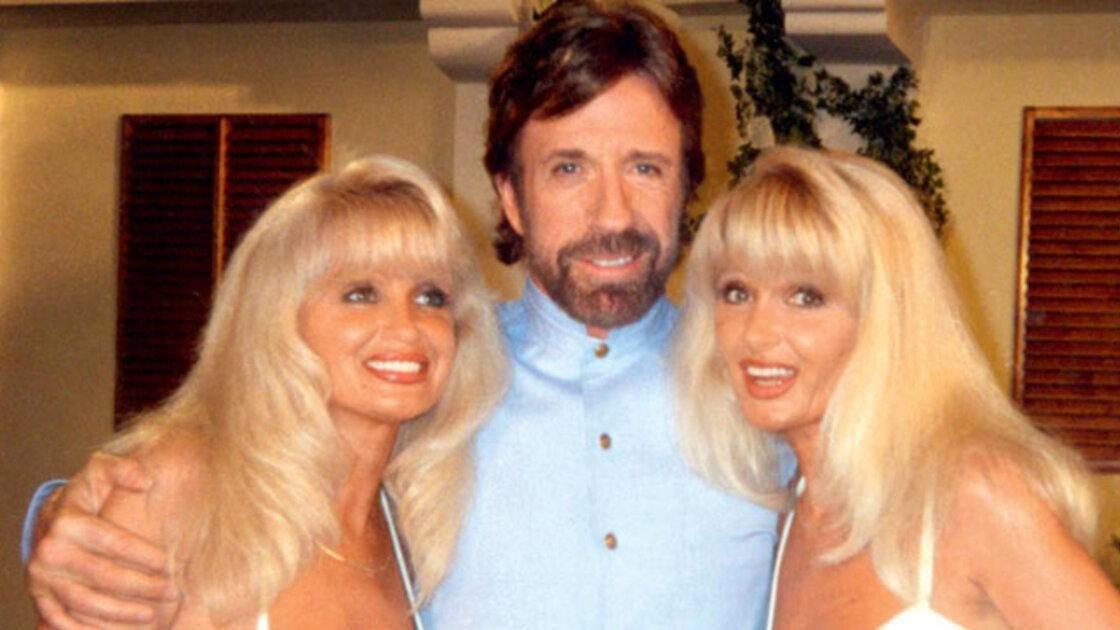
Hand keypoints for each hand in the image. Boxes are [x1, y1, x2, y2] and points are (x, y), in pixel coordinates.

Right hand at [27, 452, 178, 627]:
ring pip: (85, 603)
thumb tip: (144, 480)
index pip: (112, 542)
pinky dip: (89, 628)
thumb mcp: (103, 471)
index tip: (170, 563)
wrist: (54, 517)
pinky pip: (64, 620)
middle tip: (172, 591)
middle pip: (102, 577)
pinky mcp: (41, 596)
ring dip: (120, 613)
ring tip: (152, 615)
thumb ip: (123, 469)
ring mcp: (43, 578)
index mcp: (68, 522)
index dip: (143, 554)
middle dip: (141, 587)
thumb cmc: (88, 494)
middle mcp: (50, 552)